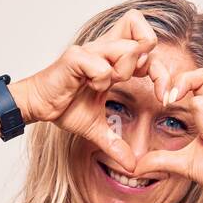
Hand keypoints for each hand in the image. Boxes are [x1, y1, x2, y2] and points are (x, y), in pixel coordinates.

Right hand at [14, 9, 169, 174]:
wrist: (38, 105)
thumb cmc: (65, 106)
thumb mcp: (97, 128)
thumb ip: (116, 143)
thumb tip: (131, 166)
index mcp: (115, 59)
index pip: (150, 48)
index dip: (163, 71)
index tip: (164, 98)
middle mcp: (106, 49)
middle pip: (145, 36)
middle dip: (155, 68)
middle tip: (151, 91)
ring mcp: (91, 51)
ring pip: (126, 48)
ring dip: (125, 71)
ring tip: (109, 88)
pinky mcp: (75, 58)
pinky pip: (101, 65)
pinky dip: (102, 79)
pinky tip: (91, 88)